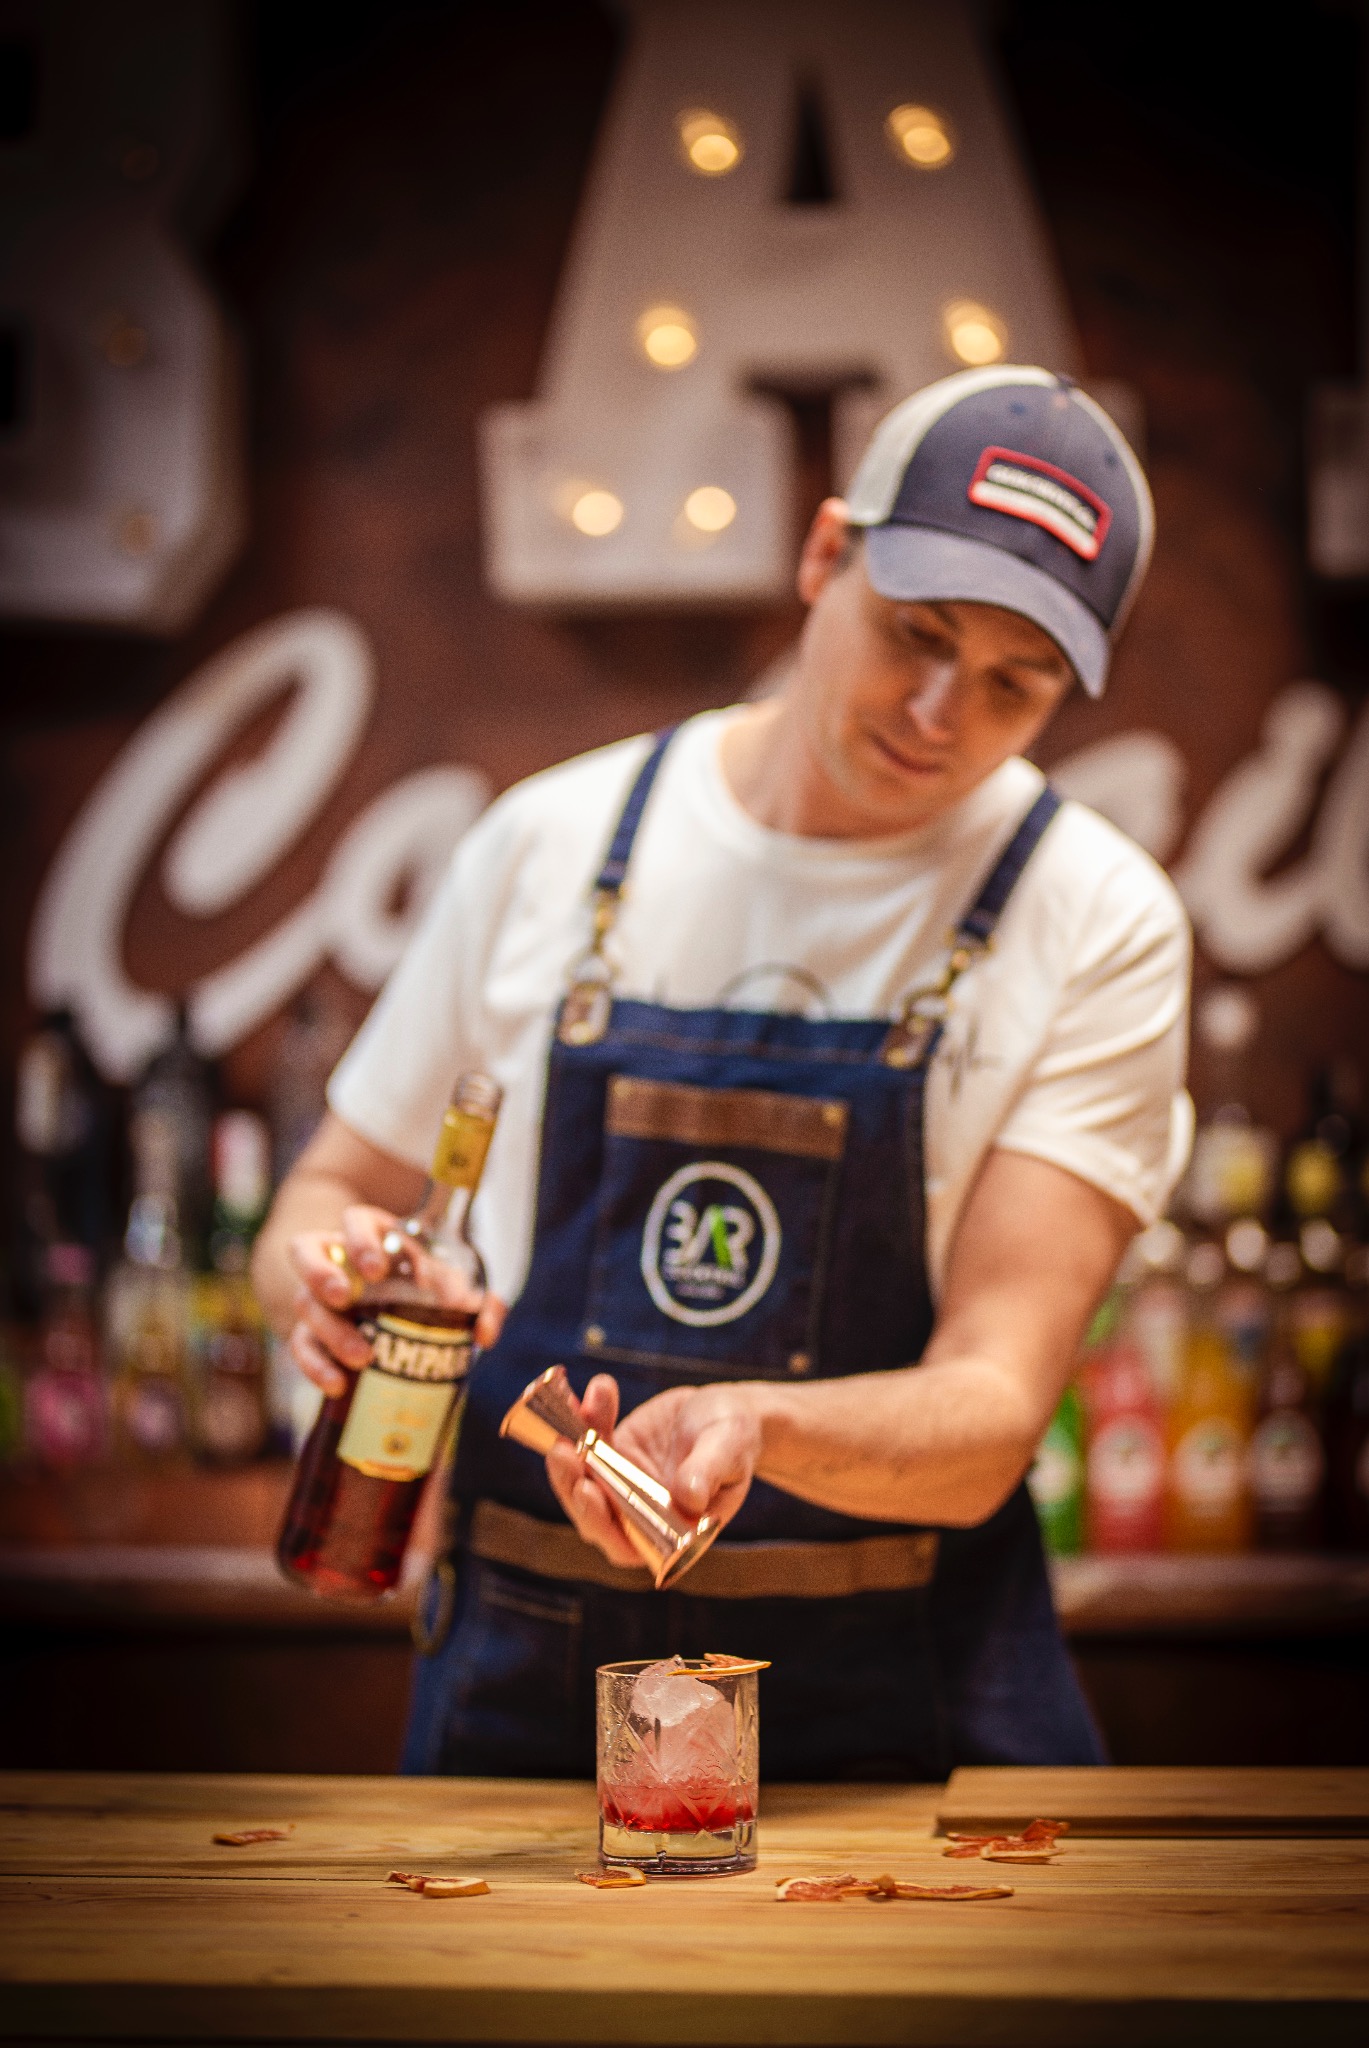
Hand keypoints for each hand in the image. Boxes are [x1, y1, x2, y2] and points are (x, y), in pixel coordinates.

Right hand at [286, 1205, 505, 1395]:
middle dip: (322, 1275)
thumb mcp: (455, 1287)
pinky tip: (338, 1385)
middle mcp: (337, 1259)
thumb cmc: (429, 1288)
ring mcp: (319, 1295)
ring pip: (306, 1303)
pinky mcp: (311, 1331)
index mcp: (372, 1234)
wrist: (401, 1312)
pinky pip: (301, 1345)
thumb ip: (480, 1305)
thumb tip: (484, 1334)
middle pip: (308, 1254)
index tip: (376, 1268)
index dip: (359, 1239)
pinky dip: (316, 1366)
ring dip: (329, 1330)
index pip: (354, 1221)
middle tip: (346, 1299)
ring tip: (360, 1357)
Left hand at [545, 1376, 761, 1567]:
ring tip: (571, 1411)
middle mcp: (639, 1517)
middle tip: (563, 1452)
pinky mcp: (614, 1454)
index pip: (626, 1546)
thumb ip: (708, 1473)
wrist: (730, 1414)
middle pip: (593, 1514)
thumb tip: (687, 1497)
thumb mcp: (729, 1451)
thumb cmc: (737, 1440)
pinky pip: (589, 1441)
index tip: (588, 1491)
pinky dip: (581, 1418)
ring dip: (568, 1449)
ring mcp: (621, 1486)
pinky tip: (584, 1394)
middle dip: (572, 1485)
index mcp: (670, 1534)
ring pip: (581, 1478)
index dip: (602, 1525)